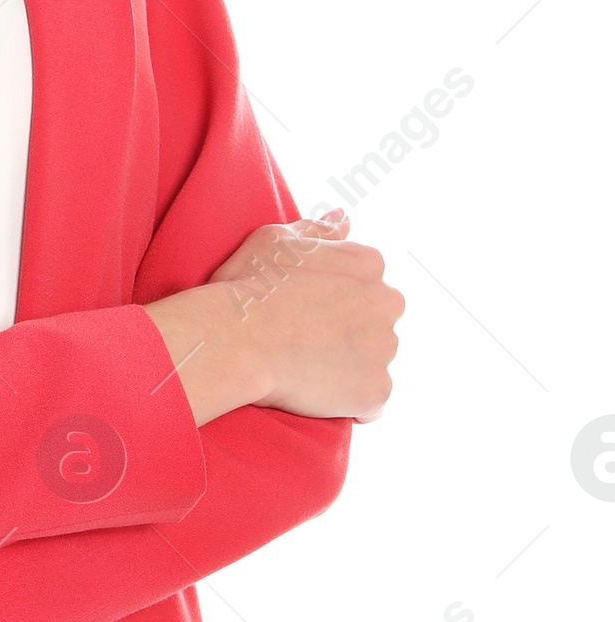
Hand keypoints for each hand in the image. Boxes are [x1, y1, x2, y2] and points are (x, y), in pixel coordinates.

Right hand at [144, 211, 403, 424]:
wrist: (235, 341)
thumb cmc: (247, 286)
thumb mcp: (275, 239)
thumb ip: (318, 230)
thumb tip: (344, 218)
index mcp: (369, 263)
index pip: (367, 285)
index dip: (334, 302)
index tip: (305, 312)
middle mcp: (388, 301)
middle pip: (378, 322)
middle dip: (352, 334)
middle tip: (306, 343)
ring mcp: (385, 348)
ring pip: (375, 362)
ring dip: (350, 368)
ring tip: (307, 371)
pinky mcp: (376, 390)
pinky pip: (372, 403)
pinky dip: (350, 403)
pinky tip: (316, 395)